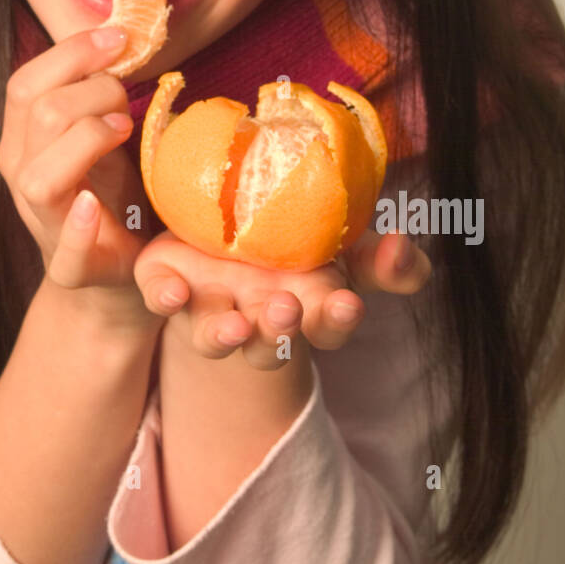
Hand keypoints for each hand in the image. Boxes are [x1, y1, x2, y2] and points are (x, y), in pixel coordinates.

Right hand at [0, 25, 160, 330]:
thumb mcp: (100, 132)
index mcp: (23, 139)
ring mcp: (41, 223)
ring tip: (123, 133)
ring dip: (87, 142)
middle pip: (39, 114)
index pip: (26, 83)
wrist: (117, 274)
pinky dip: (79, 226)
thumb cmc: (112, 190)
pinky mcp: (72, 268)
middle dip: (94, 91)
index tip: (119, 39)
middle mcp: (21, 176)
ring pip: (40, 175)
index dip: (72, 53)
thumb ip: (97, 93)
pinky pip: (65, 249)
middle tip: (129, 103)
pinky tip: (97, 206)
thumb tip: (120, 36)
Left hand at [134, 227, 431, 369]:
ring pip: (213, 336)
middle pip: (268, 342)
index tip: (347, 302)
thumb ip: (379, 258)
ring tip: (236, 324)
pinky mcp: (167, 284)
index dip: (337, 318)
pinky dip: (165, 297)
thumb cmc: (295, 242)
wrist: (224, 220)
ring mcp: (208, 306)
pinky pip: (160, 297)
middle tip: (287, 308)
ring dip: (225, 334)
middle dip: (280, 329)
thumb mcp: (345, 246)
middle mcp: (254, 318)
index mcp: (304, 308)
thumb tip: (404, 250)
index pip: (327, 325)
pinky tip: (174, 293)